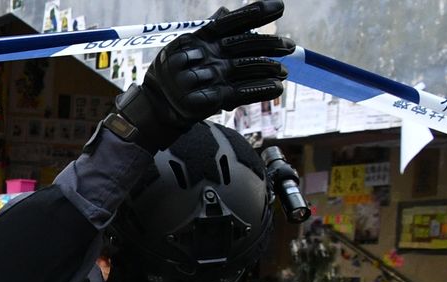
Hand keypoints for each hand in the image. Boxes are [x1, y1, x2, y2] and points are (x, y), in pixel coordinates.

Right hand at [113, 2, 293, 150]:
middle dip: (270, 44)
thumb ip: (208, 32)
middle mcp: (200, 56)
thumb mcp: (185, 48)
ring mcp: (205, 78)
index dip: (253, 13)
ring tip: (284, 70)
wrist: (156, 107)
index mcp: (195, 39)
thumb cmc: (175, 74)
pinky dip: (262, 89)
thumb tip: (226, 12)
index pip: (228, 23)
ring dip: (269, 68)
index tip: (279, 6)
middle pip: (242, 44)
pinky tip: (276, 87)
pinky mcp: (210, 99)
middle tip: (290, 46)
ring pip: (245, 68)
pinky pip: (242, 92)